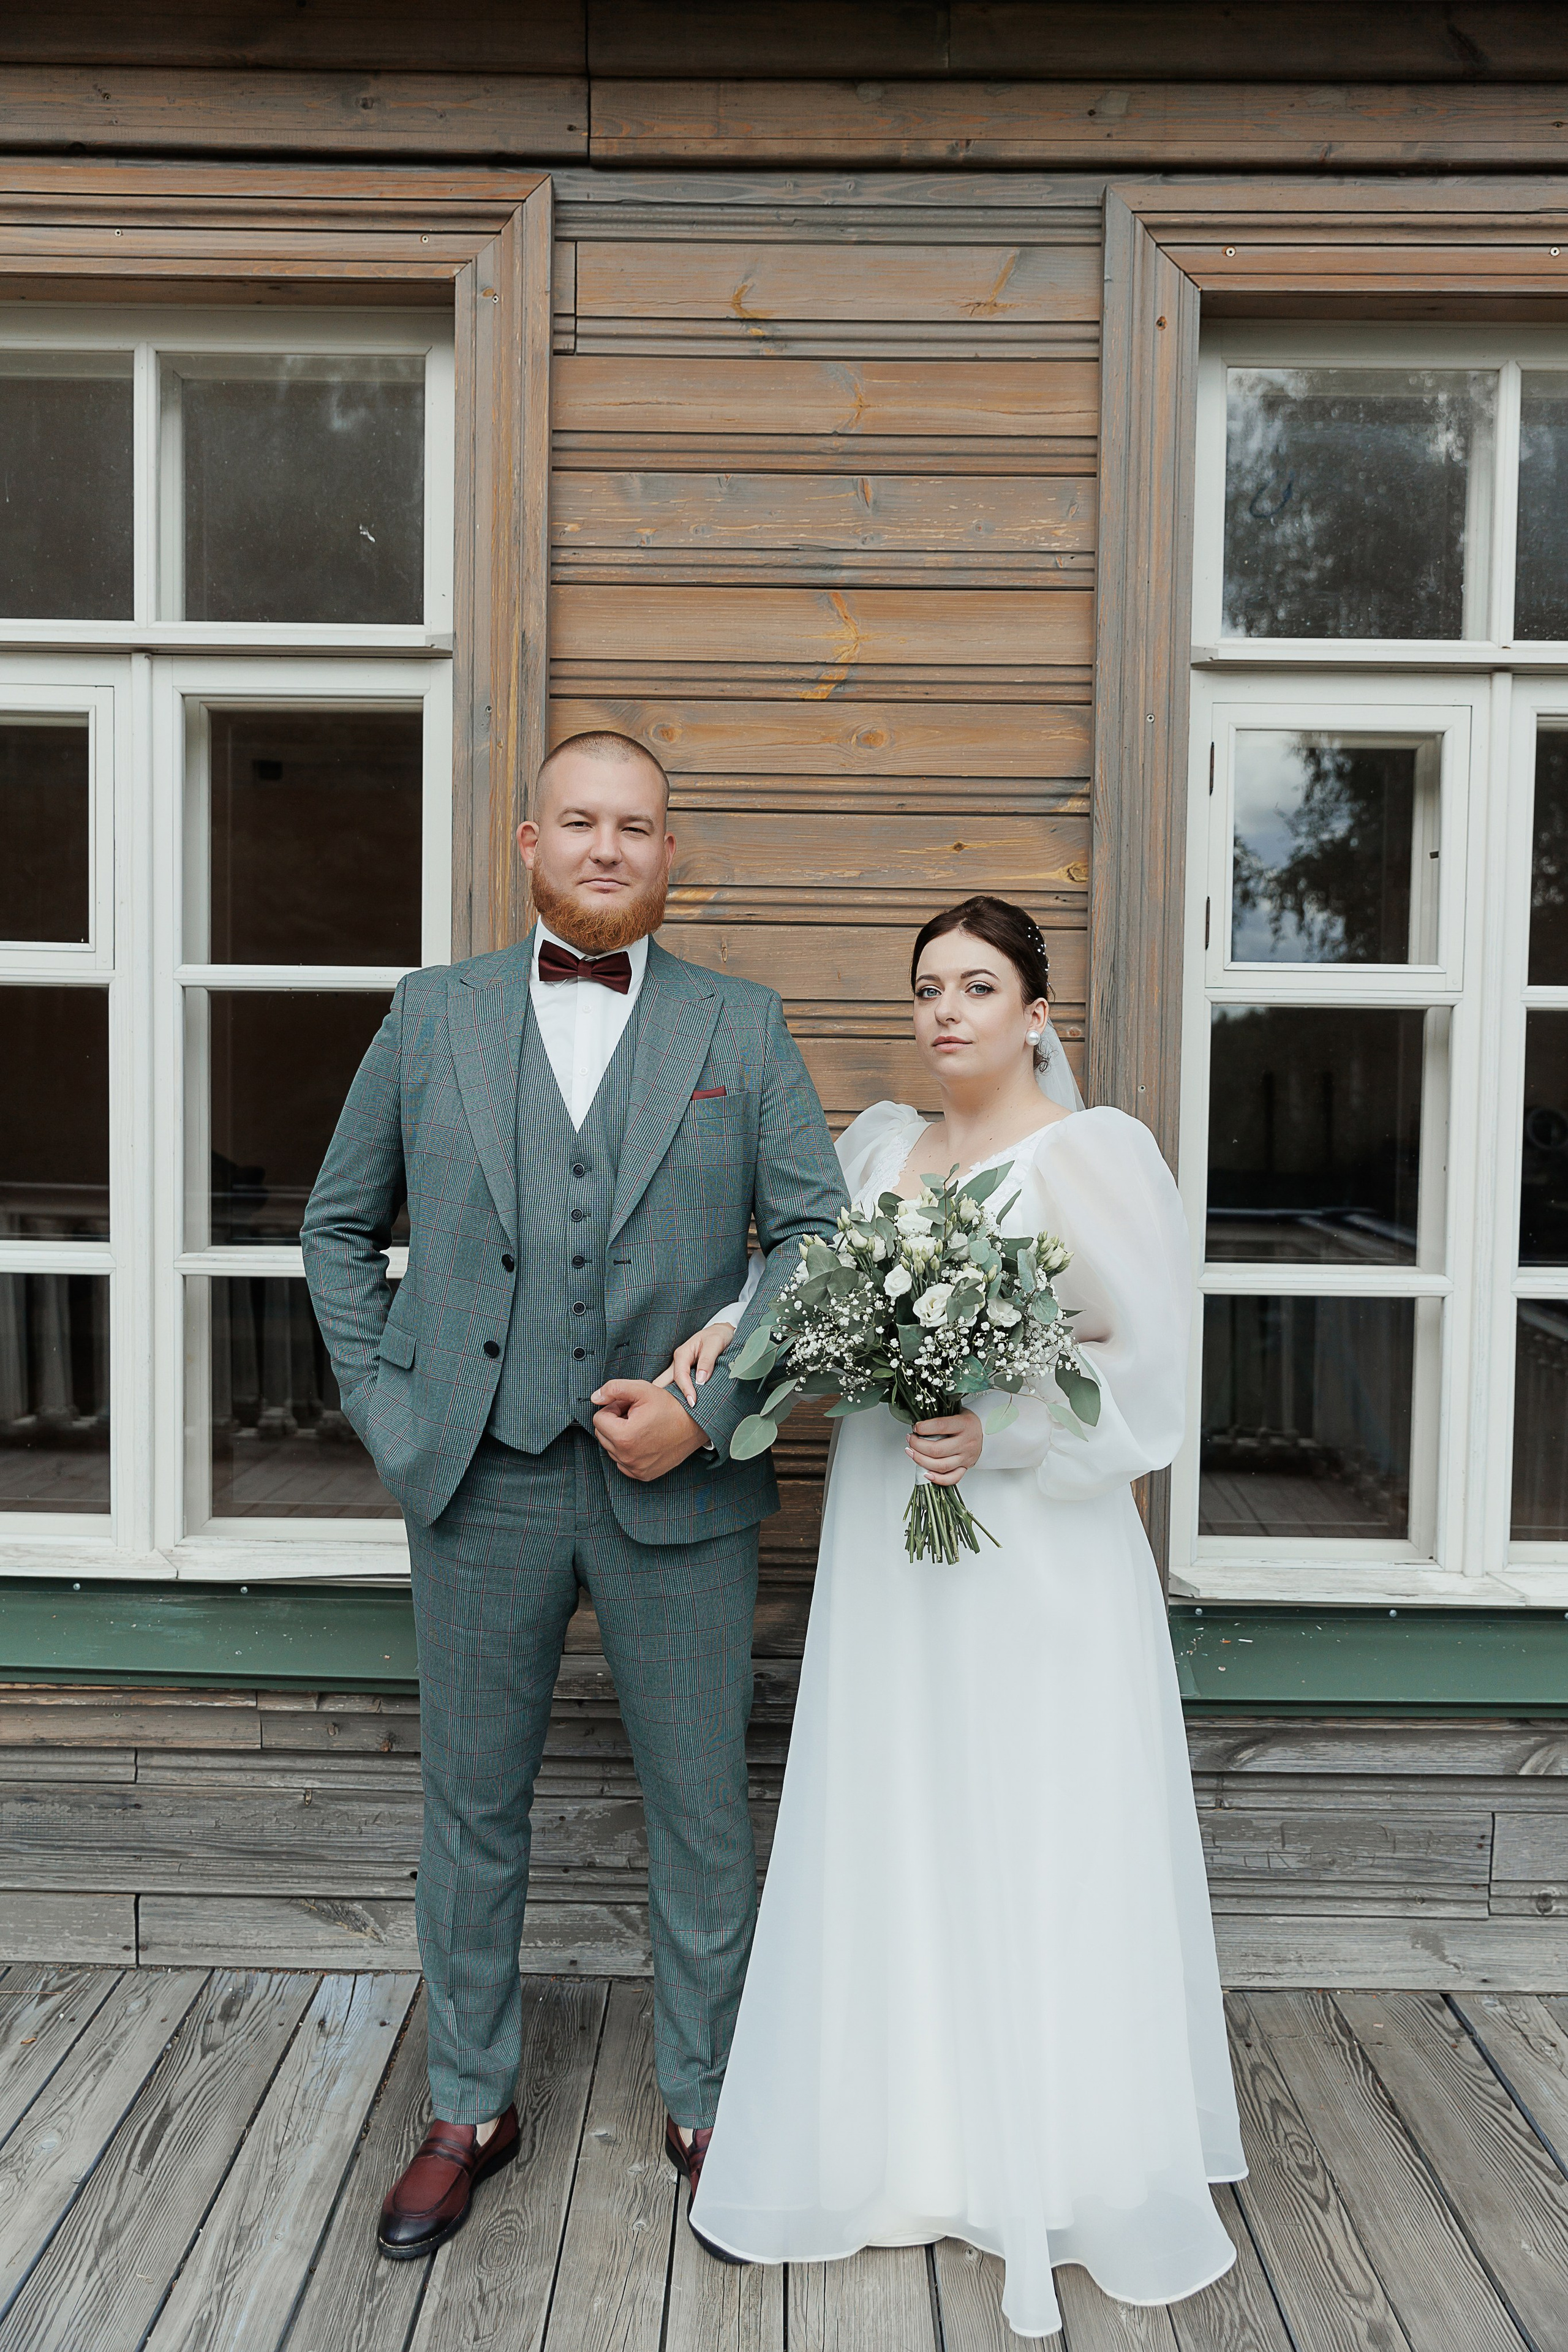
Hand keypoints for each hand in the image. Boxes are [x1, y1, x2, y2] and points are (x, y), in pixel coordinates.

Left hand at [591, 1379, 709, 1480]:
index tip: (628, 1406)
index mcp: (624, 1436)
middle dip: (614, 1422)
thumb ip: (614, 1389)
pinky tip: (643, 1440)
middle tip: (634, 1414)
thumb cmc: (670, 1406)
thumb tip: (594, 1398)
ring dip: (620, 1436)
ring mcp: (635, 1469)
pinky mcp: (643, 1475)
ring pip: (611, 1449)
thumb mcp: (642, 1389)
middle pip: (602, 1435)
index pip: (599, 1419)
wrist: (695, 1425)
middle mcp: (627, 1457)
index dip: (613, 1408)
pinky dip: (628, 1451)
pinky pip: (622, 1463)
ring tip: (640, 1426)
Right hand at [654, 1321, 737, 1407]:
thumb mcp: (715, 1344)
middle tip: (668, 1413)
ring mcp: (679, 1368)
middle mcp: (677, 1362)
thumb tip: (700, 1380)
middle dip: (663, 1397)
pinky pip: (676, 1385)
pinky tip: (678, 1406)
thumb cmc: (718, 1336)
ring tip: (672, 1413)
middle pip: (664, 1382)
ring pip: (667, 1385)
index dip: (685, 1390)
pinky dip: (676, 1395)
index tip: (692, 1403)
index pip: (680, 1376)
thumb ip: (707, 1361)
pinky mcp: (684, 1373)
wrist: (721, 1332)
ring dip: (668, 1397)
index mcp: (682, 1354)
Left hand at [906, 1410, 982, 1486]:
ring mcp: (966, 1457)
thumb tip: (918, 1423)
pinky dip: (937, 1479)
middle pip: (937, 1450)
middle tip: (910, 1440)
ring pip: (941, 1466)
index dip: (924, 1428)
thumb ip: (939, 1416)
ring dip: (921, 1461)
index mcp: (964, 1425)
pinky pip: (952, 1478)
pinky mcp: (965, 1467)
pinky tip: (926, 1473)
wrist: (982, 1431)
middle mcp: (966, 1442)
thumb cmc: (965, 1421)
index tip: (915, 1427)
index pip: (941, 1426)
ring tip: (912, 1453)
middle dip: (918, 1446)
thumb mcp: (956, 1411)